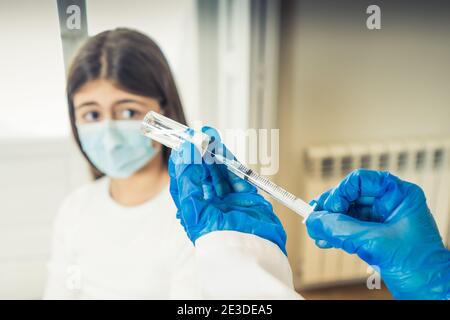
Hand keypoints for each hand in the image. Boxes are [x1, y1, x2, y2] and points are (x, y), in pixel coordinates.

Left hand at [168, 126, 286, 254]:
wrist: (250, 252)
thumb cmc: (218, 239)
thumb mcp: (194, 208)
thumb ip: (188, 179)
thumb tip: (183, 154)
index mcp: (194, 210)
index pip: (185, 181)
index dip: (183, 162)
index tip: (182, 144)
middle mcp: (211, 205)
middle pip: (204, 174)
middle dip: (201, 154)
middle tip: (199, 136)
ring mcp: (230, 201)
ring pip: (221, 173)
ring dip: (215, 155)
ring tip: (211, 137)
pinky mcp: (248, 199)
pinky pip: (239, 178)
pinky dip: (232, 164)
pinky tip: (225, 152)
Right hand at [306, 169, 449, 299]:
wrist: (431, 293)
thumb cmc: (420, 266)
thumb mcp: (376, 243)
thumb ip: (342, 229)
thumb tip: (314, 220)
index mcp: (398, 195)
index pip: (360, 181)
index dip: (341, 192)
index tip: (328, 209)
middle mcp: (389, 204)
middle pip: (350, 196)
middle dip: (330, 209)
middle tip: (313, 219)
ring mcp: (381, 221)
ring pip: (346, 213)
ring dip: (329, 224)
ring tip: (315, 232)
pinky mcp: (374, 237)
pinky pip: (348, 229)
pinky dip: (335, 234)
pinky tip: (323, 240)